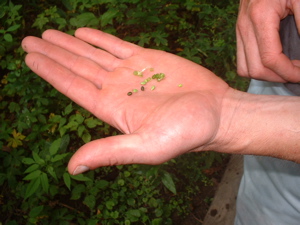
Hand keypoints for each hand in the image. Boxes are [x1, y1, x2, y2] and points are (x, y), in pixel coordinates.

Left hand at [22, 28, 230, 173]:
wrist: (217, 113)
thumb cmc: (187, 132)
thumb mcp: (148, 147)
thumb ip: (110, 152)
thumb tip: (72, 167)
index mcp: (112, 109)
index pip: (73, 87)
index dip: (51, 72)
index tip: (31, 58)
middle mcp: (117, 89)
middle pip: (78, 68)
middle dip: (54, 54)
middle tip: (29, 41)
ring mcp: (131, 72)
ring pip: (93, 54)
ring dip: (70, 44)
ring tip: (49, 35)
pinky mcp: (147, 59)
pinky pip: (117, 46)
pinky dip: (99, 38)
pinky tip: (82, 34)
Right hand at [236, 0, 299, 81]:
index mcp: (260, 17)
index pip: (270, 59)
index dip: (289, 73)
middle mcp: (244, 27)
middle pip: (255, 69)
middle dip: (278, 78)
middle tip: (297, 73)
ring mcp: (239, 29)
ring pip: (245, 69)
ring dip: (266, 75)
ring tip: (284, 70)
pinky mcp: (239, 30)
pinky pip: (242, 60)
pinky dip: (257, 67)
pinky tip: (273, 62)